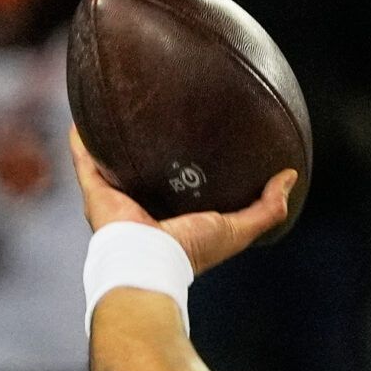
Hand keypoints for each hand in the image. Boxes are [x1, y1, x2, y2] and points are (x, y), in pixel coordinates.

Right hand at [69, 125, 293, 275]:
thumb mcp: (238, 228)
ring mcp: (117, 200)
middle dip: (147, 148)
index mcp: (172, 217)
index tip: (198, 139)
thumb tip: (290, 177)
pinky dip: (81, 141)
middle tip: (155, 116)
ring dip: (111, 141)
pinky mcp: (96, 193)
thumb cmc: (192, 250)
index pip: (179, 187)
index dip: (187, 166)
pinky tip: (82, 118)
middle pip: (143, 172)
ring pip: (111, 163)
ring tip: (114, 109)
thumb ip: (266, 207)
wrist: (151, 262)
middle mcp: (142, 207)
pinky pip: (85, 160)